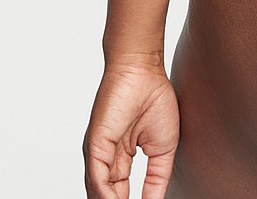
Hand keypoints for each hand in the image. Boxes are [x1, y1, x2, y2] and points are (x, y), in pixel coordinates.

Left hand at [83, 63, 179, 197]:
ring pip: (99, 194)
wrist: (144, 71)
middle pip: (106, 198)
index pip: (119, 196)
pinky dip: (105, 197)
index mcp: (118, 159)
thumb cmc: (153, 98)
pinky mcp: (94, 145)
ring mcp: (97, 154)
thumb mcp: (162, 148)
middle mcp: (104, 160)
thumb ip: (156, 179)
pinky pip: (97, 179)